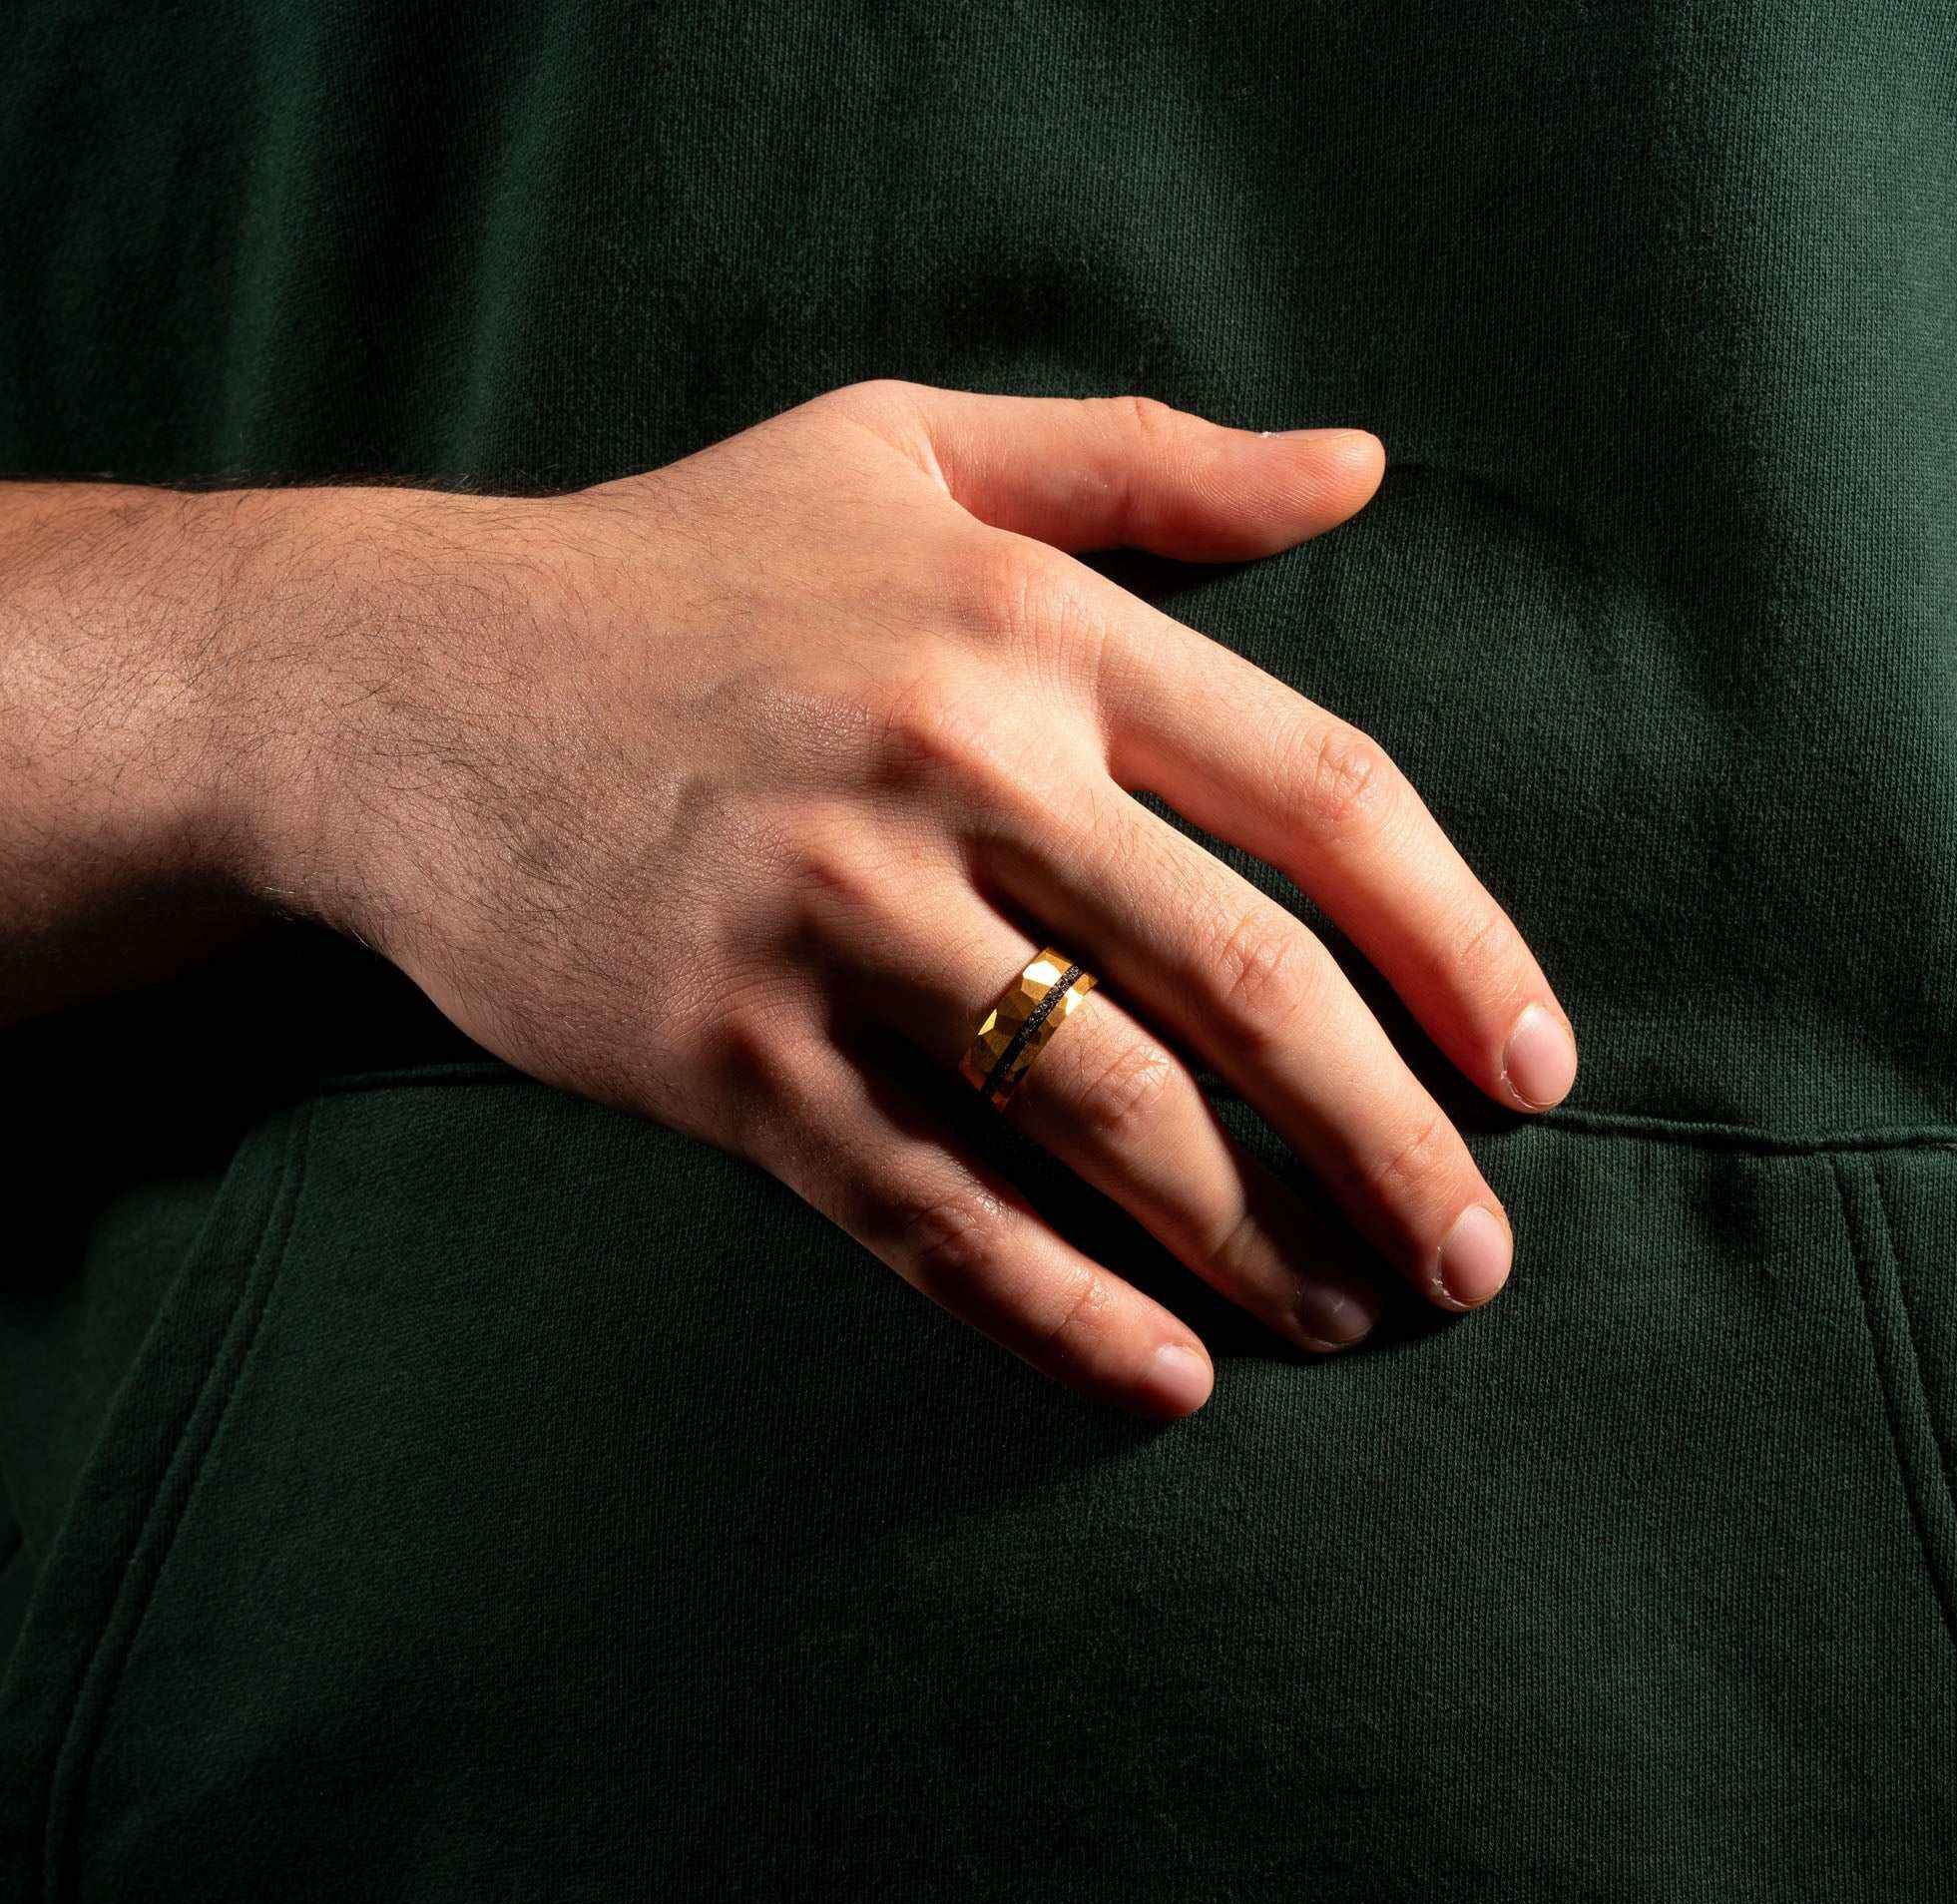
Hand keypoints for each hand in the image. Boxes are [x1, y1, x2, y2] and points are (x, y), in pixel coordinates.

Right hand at [247, 380, 1577, 1418]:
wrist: (396, 680)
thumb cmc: (674, 568)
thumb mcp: (906, 448)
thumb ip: (1144, 463)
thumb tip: (1354, 470)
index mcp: (1029, 626)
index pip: (1322, 801)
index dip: (1460, 946)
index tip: (1532, 1067)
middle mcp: (947, 767)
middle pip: (1244, 984)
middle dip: (1392, 1139)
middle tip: (1475, 1255)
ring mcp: (829, 921)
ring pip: (1104, 1117)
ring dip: (1255, 1239)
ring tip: (1349, 1313)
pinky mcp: (727, 1055)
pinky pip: (929, 1208)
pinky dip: (1058, 1307)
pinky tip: (1163, 1374)